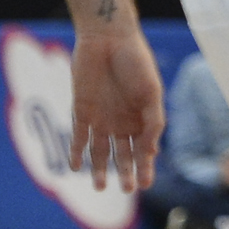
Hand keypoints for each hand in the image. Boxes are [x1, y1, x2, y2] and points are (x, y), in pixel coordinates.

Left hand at [69, 30, 164, 192]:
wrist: (108, 39)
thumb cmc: (136, 62)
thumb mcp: (151, 92)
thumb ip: (153, 121)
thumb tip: (151, 151)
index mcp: (142, 118)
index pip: (144, 149)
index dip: (146, 167)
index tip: (146, 183)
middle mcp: (122, 122)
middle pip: (123, 155)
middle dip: (126, 173)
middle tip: (127, 190)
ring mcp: (101, 118)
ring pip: (100, 152)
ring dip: (100, 169)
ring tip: (101, 187)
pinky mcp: (81, 111)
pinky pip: (78, 137)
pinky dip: (76, 153)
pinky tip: (75, 167)